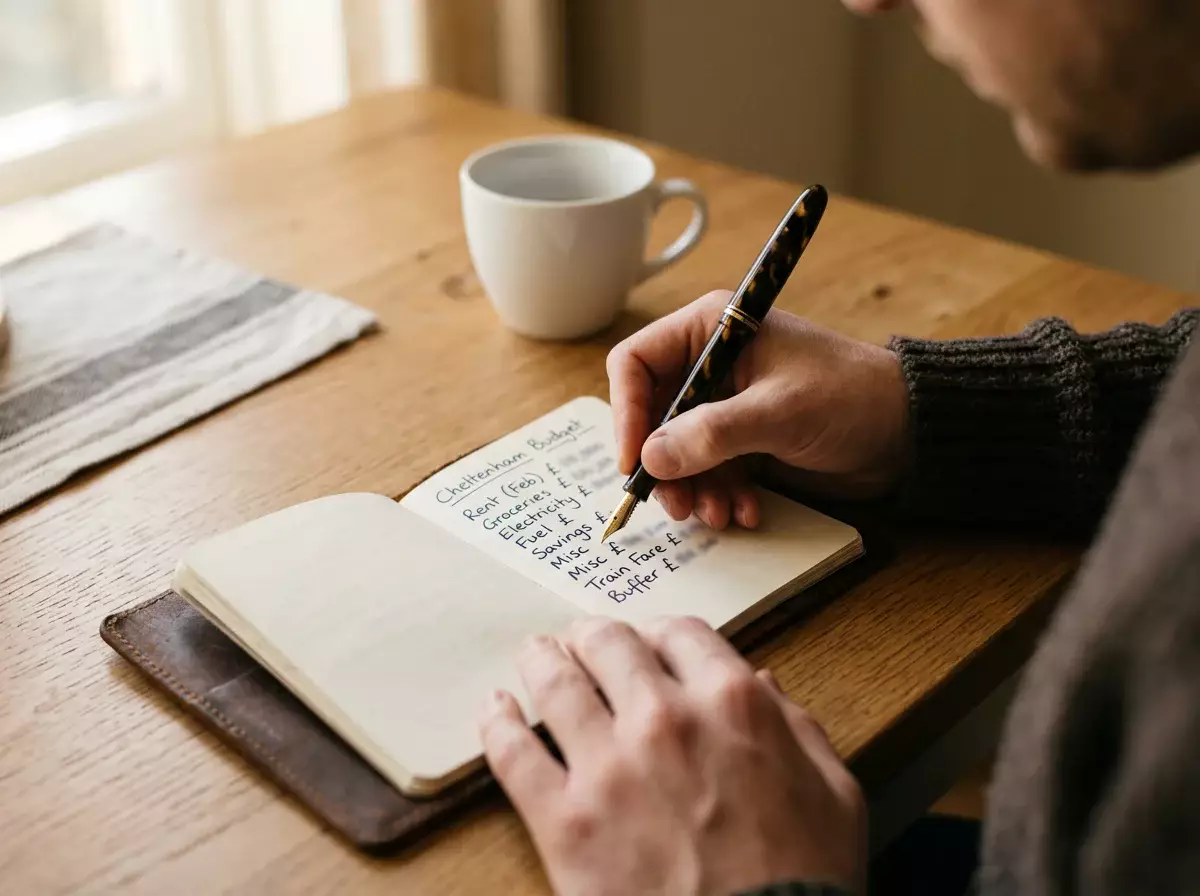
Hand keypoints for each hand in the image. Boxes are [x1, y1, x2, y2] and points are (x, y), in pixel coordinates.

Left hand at [478, 616, 866, 895]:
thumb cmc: (806, 882)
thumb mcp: (833, 794)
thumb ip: (797, 728)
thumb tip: (762, 684)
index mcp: (733, 704)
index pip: (678, 632)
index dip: (658, 632)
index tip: (648, 643)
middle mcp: (665, 720)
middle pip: (608, 643)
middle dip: (594, 638)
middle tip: (583, 643)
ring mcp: (608, 768)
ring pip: (554, 682)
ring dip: (542, 661)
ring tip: (536, 658)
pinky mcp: (565, 821)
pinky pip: (513, 753)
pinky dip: (497, 722)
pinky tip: (495, 709)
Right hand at [606, 290, 909, 528]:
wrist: (907, 432)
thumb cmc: (851, 397)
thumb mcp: (779, 413)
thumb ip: (713, 434)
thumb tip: (650, 458)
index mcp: (711, 329)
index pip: (636, 363)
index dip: (626, 412)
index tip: (634, 460)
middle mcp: (710, 363)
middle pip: (651, 415)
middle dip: (663, 464)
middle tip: (677, 504)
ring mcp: (725, 403)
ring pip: (677, 450)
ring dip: (693, 488)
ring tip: (719, 515)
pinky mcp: (742, 439)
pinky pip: (708, 470)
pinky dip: (720, 494)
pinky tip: (746, 511)